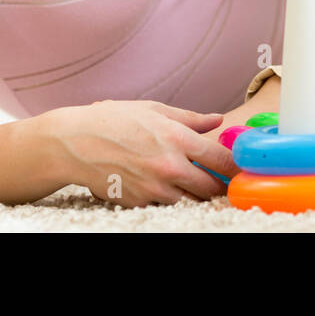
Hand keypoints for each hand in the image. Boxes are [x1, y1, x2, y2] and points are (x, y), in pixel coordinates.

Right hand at [40, 100, 235, 207]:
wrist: (74, 143)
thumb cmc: (113, 120)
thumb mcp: (153, 110)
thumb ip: (190, 118)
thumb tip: (217, 120)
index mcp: (177, 139)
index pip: (222, 160)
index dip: (235, 166)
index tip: (239, 166)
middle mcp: (169, 166)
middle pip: (212, 188)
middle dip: (218, 184)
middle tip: (216, 177)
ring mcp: (154, 188)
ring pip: (191, 201)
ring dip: (194, 193)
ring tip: (188, 180)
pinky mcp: (140, 202)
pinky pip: (166, 205)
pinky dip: (170, 198)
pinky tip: (160, 183)